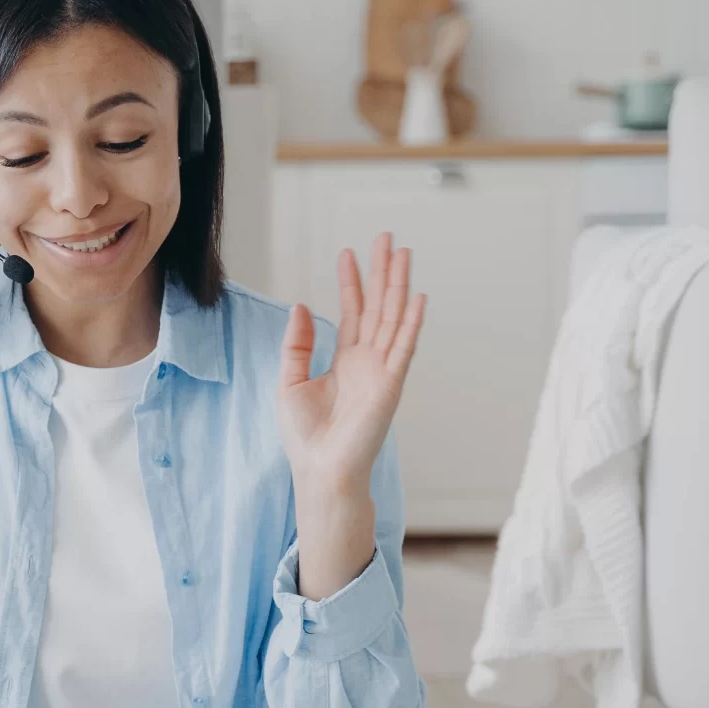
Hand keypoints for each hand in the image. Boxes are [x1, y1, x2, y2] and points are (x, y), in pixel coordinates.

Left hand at [277, 231, 425, 496]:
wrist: (321, 469)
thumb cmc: (306, 436)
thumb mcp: (291, 381)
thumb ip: (298, 344)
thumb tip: (300, 306)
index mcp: (345, 361)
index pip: (353, 312)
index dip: (352, 282)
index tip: (350, 252)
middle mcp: (368, 361)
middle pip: (378, 306)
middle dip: (382, 272)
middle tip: (386, 238)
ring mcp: (382, 371)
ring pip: (393, 317)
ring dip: (399, 285)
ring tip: (402, 252)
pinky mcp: (390, 383)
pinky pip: (403, 346)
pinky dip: (411, 322)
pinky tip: (417, 297)